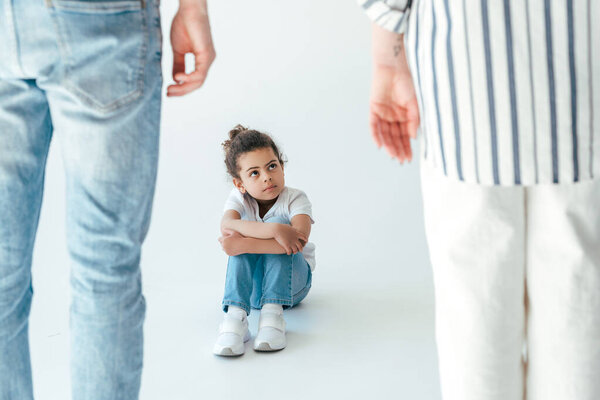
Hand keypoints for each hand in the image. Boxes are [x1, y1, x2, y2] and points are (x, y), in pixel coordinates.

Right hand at [168, 0, 215, 96]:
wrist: (188, 10)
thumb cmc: (184, 25)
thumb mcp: (178, 50)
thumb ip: (177, 65)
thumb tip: (174, 79)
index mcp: (201, 61)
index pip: (194, 81)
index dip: (181, 88)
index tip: (168, 92)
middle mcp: (207, 61)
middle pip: (196, 84)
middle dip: (182, 91)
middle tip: (168, 93)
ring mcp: (208, 59)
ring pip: (198, 81)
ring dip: (184, 87)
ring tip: (171, 88)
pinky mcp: (207, 54)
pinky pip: (200, 73)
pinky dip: (189, 78)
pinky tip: (178, 77)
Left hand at [218, 229, 243, 255]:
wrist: (244, 245)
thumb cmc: (239, 238)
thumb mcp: (234, 232)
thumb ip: (228, 230)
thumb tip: (223, 229)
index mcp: (224, 240)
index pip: (219, 239)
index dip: (222, 238)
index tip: (225, 238)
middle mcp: (224, 245)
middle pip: (221, 244)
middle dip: (223, 242)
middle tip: (229, 241)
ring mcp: (226, 250)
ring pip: (223, 248)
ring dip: (225, 246)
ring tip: (230, 244)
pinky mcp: (228, 253)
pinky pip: (226, 251)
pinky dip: (228, 250)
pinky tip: (232, 247)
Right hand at [272, 225, 306, 255]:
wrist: (276, 229)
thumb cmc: (280, 227)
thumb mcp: (288, 226)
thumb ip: (291, 228)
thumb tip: (290, 227)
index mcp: (296, 233)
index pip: (304, 237)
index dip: (305, 240)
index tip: (306, 242)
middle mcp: (295, 238)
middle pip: (300, 246)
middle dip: (301, 249)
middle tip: (300, 250)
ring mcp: (291, 242)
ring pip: (295, 250)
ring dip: (295, 252)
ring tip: (294, 252)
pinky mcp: (286, 245)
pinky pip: (289, 252)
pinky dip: (289, 253)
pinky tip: (288, 253)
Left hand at [370, 25, 419, 162]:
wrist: (395, 67)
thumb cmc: (407, 83)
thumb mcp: (414, 104)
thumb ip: (414, 120)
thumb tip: (413, 137)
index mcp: (404, 116)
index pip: (404, 136)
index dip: (407, 147)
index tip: (409, 159)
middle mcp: (393, 117)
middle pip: (395, 137)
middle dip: (398, 149)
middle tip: (401, 161)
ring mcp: (383, 114)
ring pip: (385, 134)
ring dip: (389, 145)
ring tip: (393, 156)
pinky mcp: (374, 109)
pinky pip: (374, 125)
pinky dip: (376, 135)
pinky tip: (380, 145)